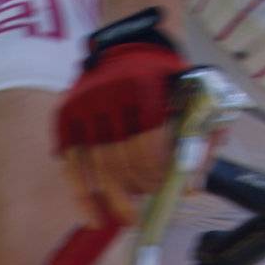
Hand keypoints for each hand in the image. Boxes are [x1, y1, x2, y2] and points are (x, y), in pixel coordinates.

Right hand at [55, 12, 187, 226]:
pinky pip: (72, 166)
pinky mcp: (65, 119)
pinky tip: (94, 219)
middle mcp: (108, 96)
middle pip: (121, 160)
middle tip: (147, 200)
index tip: (161, 186)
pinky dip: (82, 197)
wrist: (126, 46)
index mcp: (143, 87)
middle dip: (136, 188)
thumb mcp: (189, 95)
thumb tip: (191, 189)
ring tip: (127, 215)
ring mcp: (83, 108)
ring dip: (115, 197)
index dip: (155, 174)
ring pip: (98, 168)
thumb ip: (199, 138)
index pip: (148, 145)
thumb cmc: (161, 80)